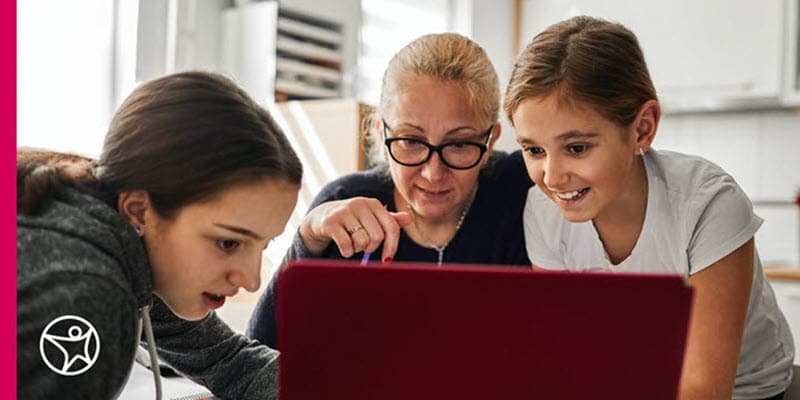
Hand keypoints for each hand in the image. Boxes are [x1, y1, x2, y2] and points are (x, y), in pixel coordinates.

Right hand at [298, 197, 413, 260]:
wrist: (320, 217)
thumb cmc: (352, 221)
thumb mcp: (371, 218)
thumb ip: (389, 220)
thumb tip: (409, 218)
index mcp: (373, 204)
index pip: (392, 227)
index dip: (392, 246)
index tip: (387, 260)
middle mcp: (360, 204)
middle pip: (377, 237)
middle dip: (371, 248)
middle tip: (363, 246)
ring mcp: (344, 212)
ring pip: (362, 242)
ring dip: (357, 249)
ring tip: (351, 243)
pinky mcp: (331, 222)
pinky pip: (346, 245)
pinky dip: (347, 252)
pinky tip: (343, 248)